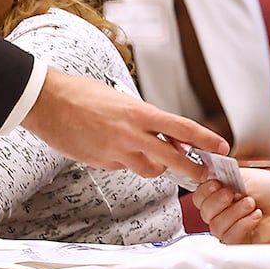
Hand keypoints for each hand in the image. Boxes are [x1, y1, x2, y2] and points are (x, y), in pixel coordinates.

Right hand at [21, 69, 227, 179]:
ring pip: (149, 169)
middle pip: (172, 158)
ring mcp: (116, 151)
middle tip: (204, 173)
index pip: (181, 127)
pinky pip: (123, 167)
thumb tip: (167, 137)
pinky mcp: (102, 163)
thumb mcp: (121, 100)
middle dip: (192, 168)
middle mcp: (131, 134)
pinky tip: (111, 147)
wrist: (48, 102)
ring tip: (146, 152)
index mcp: (139, 113)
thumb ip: (145, 119)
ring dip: (154, 165)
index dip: (205, 139)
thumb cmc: (83, 95)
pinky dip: (125, 162)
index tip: (221, 146)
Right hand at [193, 168, 269, 244]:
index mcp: (225, 194)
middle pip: (204, 212)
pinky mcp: (241, 245)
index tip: (217, 183)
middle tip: (232, 193)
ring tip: (252, 204)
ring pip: (215, 225)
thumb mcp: (245, 176)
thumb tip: (205, 173)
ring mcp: (234, 229)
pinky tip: (256, 217)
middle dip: (218, 200)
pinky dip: (242, 224)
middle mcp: (227, 213)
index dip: (206, 191)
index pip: (201, 197)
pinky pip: (229, 237)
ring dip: (234, 212)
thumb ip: (221, 176)